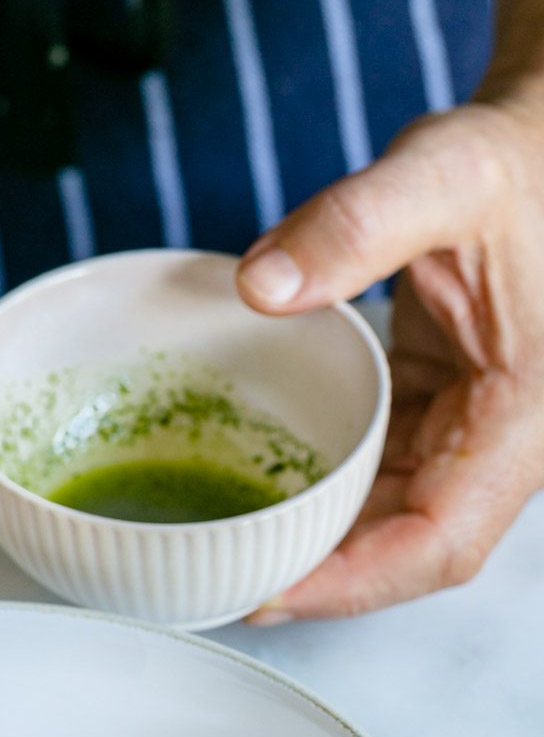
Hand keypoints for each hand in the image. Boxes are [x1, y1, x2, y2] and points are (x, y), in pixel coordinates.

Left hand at [235, 100, 543, 620]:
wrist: (543, 144)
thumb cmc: (521, 160)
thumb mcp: (446, 173)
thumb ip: (357, 224)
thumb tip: (259, 286)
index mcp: (523, 418)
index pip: (440, 543)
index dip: (354, 583)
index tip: (270, 592)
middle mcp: (501, 442)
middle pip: (409, 550)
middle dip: (321, 577)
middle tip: (224, 580)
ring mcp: (470, 432)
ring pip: (394, 521)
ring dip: (320, 542)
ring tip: (231, 550)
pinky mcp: (439, 412)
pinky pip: (382, 475)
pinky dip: (327, 493)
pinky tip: (268, 496)